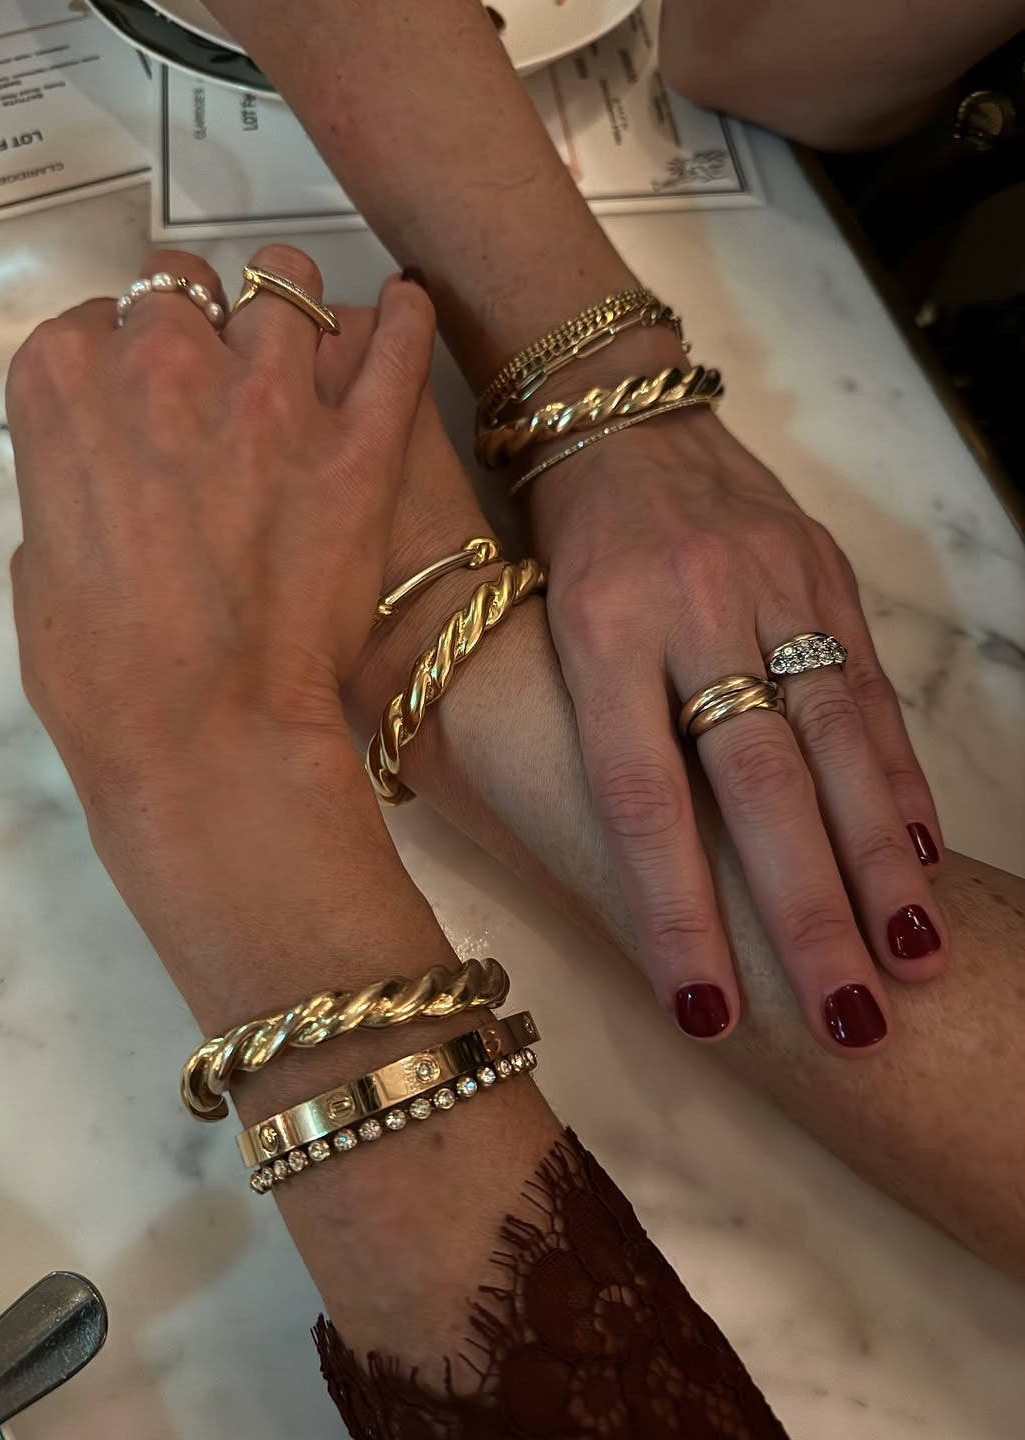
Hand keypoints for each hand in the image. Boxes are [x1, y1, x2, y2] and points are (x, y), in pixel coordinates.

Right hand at [6, 245, 435, 999]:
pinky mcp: (361, 444)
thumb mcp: (42, 565)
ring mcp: (272, 396)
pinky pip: (394, 342)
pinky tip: (403, 311)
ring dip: (287, 312)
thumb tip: (105, 467)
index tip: (144, 391)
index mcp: (66, 385)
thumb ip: (72, 484)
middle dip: (198, 321)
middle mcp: (165, 363)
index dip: (125, 352)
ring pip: (287, 284)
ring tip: (300, 355)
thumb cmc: (103, 679)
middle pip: (186, 284)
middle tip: (216, 377)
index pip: (98, 317)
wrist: (208, 738)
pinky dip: (402, 319)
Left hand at [529, 392, 948, 1054]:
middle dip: (804, 912)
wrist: (614, 408)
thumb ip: (595, 737)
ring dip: (879, 860)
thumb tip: (644, 877)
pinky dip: (898, 780)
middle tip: (844, 1021)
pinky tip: (921, 856)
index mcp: (597, 632)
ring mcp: (771, 584)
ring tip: (912, 958)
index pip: (639, 796)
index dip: (674, 909)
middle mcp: (692, 606)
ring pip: (837, 740)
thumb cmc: (562, 547)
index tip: (705, 1010)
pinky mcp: (823, 571)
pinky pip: (869, 689)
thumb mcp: (541, 631)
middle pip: (756, 782)